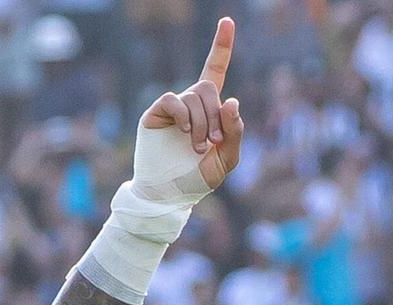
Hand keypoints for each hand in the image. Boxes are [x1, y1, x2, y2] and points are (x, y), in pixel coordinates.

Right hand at [140, 17, 242, 189]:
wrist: (169, 195)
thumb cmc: (197, 179)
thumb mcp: (226, 159)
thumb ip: (235, 132)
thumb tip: (232, 100)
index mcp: (209, 110)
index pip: (215, 71)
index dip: (221, 46)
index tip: (227, 21)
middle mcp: (190, 104)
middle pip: (208, 87)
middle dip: (215, 114)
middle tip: (213, 141)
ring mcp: (173, 108)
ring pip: (194, 95)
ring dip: (201, 123)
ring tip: (198, 147)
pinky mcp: (157, 114)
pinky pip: (173, 100)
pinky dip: (184, 115)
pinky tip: (184, 131)